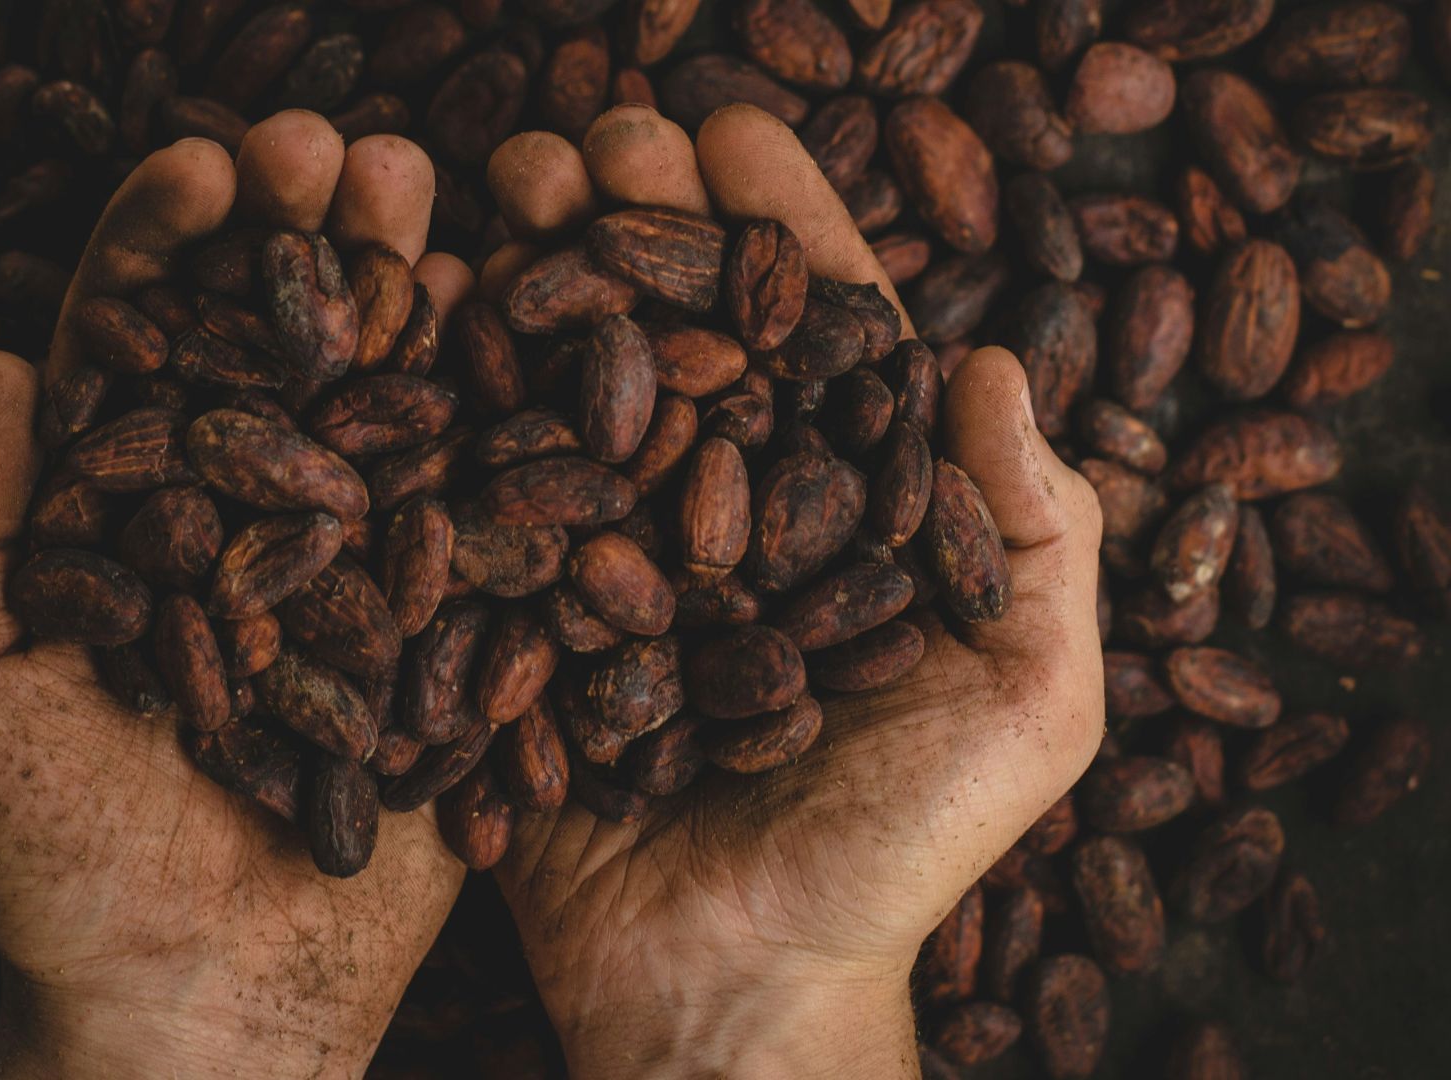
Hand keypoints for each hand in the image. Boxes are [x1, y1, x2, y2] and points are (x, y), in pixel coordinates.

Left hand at [0, 113, 476, 1079]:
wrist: (203, 1004)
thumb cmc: (52, 870)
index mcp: (122, 521)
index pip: (139, 347)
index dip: (167, 246)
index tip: (208, 167)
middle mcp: (244, 526)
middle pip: (276, 348)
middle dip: (309, 238)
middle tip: (346, 152)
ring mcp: (353, 573)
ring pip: (384, 405)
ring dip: (412, 293)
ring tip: (444, 197)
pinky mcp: (443, 635)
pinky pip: (479, 515)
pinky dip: (505, 421)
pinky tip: (530, 329)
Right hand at [485, 106, 1105, 1077]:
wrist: (731, 989)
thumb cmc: (895, 855)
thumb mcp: (1027, 706)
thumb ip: (1037, 536)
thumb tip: (999, 359)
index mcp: (842, 516)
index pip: (813, 337)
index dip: (778, 226)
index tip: (727, 131)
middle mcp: (722, 518)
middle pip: (678, 334)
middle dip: (634, 220)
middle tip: (587, 137)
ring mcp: (612, 564)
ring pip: (570, 387)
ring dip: (531, 274)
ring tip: (492, 184)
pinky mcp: (519, 623)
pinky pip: (478, 496)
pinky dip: (443, 399)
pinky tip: (414, 306)